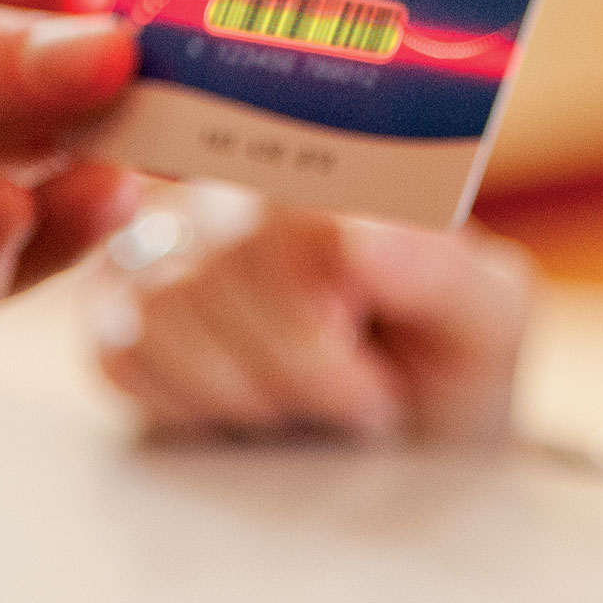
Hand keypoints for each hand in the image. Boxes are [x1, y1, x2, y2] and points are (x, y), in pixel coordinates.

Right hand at [97, 200, 534, 444]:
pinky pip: (122, 351)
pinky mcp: (116, 309)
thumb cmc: (447, 364)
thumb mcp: (485, 324)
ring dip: (251, 392)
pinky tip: (244, 406)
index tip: (375, 384)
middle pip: (228, 258)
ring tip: (306, 402)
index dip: (322, 328)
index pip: (294, 212)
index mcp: (336, 158)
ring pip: (166, 307)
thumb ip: (438, 272)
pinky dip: (191, 405)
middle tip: (360, 401)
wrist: (398, 444)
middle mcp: (240, 179)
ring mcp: (169, 238)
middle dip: (303, 371)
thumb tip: (357, 239)